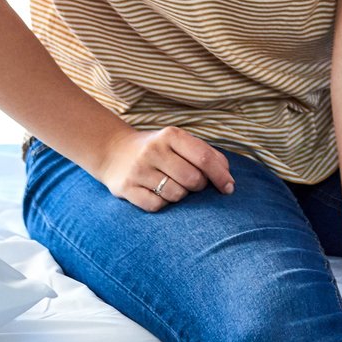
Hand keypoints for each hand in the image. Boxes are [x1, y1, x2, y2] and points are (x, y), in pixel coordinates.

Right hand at [94, 125, 234, 211]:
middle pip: (193, 179)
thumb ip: (204, 154)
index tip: (229, 188)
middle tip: (191, 182)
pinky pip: (157, 206)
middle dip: (198, 186)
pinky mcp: (126, 188)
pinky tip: (157, 193)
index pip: (204, 158)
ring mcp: (138, 170)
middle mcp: (153, 150)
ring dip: (180, 195)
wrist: (112, 151)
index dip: (221, 176)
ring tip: (170, 185)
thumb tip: (228, 179)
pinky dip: (163, 203)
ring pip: (176, 195)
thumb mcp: (178, 142)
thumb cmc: (157, 149)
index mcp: (170, 135)